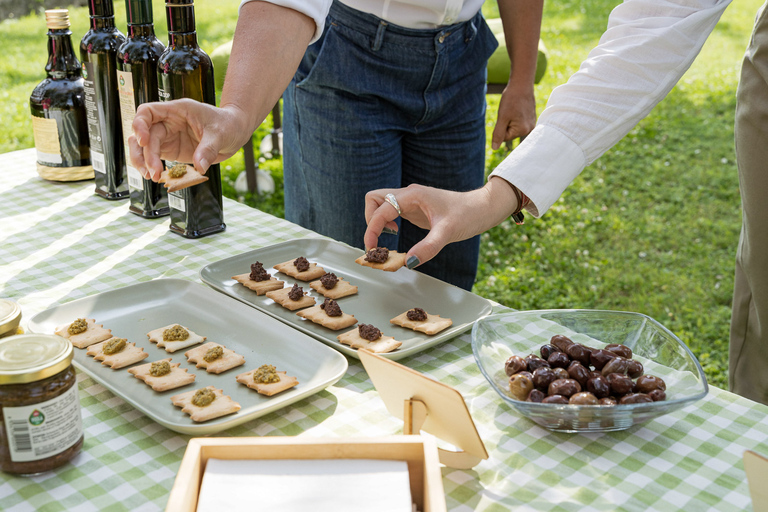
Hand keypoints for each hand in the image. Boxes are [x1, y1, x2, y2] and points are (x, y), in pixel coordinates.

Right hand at [128, 99, 249, 180]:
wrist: (235, 132)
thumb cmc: (227, 124)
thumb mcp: (220, 134)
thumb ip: (208, 149)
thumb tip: (200, 167)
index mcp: (177, 110)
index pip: (147, 111)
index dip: (140, 125)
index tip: (144, 141)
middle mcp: (168, 122)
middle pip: (144, 135)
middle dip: (145, 154)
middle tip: (153, 171)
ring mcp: (168, 137)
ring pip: (145, 148)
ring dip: (143, 162)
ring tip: (153, 177)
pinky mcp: (172, 150)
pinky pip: (155, 158)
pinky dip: (153, 167)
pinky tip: (158, 177)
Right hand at [363, 179, 519, 266]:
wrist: (483, 208)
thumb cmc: (468, 215)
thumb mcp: (448, 233)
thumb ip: (428, 248)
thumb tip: (407, 263)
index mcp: (413, 195)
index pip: (380, 209)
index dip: (372, 229)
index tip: (373, 248)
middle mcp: (409, 195)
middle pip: (374, 199)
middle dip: (370, 220)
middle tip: (380, 240)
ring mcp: (410, 201)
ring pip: (380, 204)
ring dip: (377, 221)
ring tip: (389, 237)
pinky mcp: (414, 209)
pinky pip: (391, 212)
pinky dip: (386, 223)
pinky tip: (396, 233)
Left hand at [491, 82, 535, 149]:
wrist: (521, 85)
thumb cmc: (511, 100)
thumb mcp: (502, 118)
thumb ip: (498, 134)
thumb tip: (494, 148)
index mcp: (523, 130)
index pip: (504, 137)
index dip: (501, 126)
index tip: (505, 114)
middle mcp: (530, 129)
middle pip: (510, 133)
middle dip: (506, 123)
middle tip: (509, 111)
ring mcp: (531, 123)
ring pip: (513, 127)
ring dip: (510, 119)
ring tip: (514, 109)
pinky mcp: (531, 118)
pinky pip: (518, 122)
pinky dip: (515, 116)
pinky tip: (517, 108)